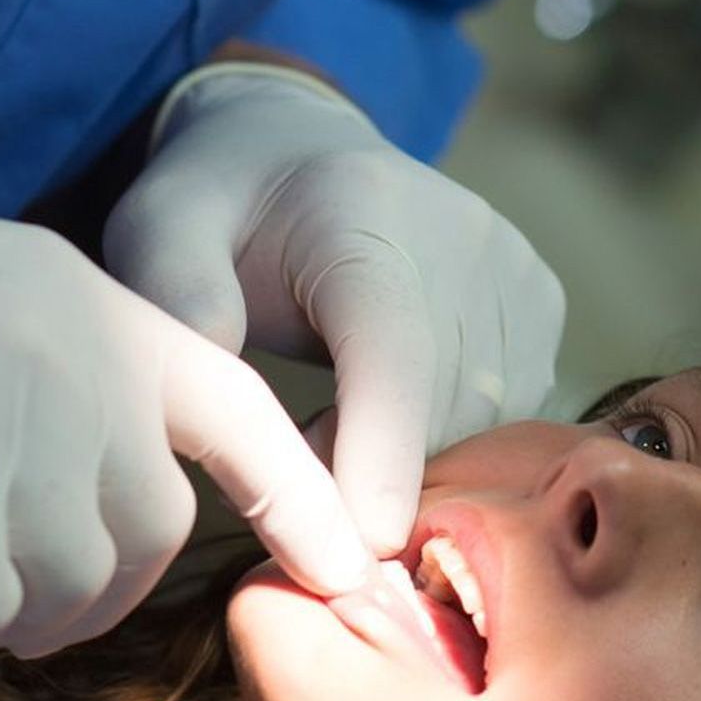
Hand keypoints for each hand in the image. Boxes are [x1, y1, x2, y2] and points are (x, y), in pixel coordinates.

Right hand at [0, 145, 372, 656]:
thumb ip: (65, 393)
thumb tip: (88, 508)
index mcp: (99, 312)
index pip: (238, 414)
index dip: (297, 496)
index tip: (346, 568)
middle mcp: (82, 369)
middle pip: (153, 534)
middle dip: (101, 585)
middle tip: (20, 582)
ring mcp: (19, 430)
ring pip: (74, 588)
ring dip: (16, 604)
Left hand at [104, 63, 565, 554]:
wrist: (297, 157)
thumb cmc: (219, 207)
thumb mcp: (162, 234)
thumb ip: (182, 305)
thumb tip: (229, 412)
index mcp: (360, 213)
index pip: (391, 346)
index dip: (381, 451)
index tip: (362, 544)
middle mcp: (462, 237)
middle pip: (439, 405)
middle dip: (369, 472)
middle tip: (290, 468)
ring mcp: (513, 270)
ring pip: (481, 423)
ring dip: (406, 460)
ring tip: (326, 427)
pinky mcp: (538, 302)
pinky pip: (507, 412)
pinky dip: (445, 441)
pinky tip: (381, 418)